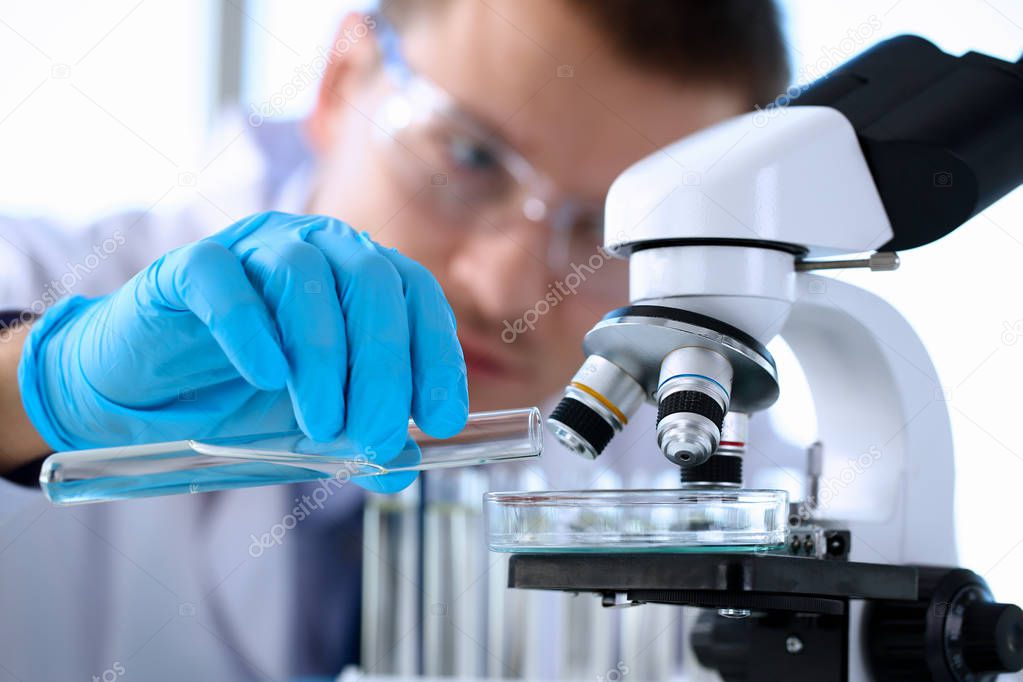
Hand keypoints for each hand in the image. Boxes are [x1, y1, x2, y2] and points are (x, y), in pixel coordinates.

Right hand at [18, 212, 467, 491]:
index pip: (416, 295)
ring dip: (322, 354)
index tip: (440, 418)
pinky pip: (224, 281)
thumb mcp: (315, 427)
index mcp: (357, 274)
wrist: (148, 391)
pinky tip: (269, 378)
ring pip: (303, 275)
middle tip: (376, 433)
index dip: (436, 354)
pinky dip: (252, 329)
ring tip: (322, 424)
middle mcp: (314, 247)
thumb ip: (361, 440)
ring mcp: (251, 248)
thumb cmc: (244, 397)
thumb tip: (405, 470)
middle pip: (369, 282)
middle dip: (384, 365)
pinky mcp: (189, 266)